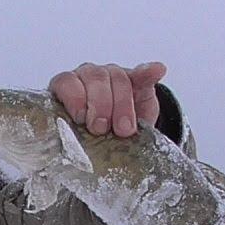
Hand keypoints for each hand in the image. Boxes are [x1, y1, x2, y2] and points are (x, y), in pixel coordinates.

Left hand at [49, 61, 166, 137]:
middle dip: (100, 104)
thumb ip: (71, 138)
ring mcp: (112, 76)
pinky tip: (158, 71)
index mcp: (68, 90)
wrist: (116, 138)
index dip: (74, 98)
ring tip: (125, 129)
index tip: (81, 118)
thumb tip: (68, 153)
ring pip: (117, 77)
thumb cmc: (90, 138)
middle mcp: (87, 78)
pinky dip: (149, 72)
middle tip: (102, 128)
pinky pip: (142, 73)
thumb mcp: (77, 139)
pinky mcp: (136, 79)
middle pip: (94, 78)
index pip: (66, 82)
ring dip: (122, 103)